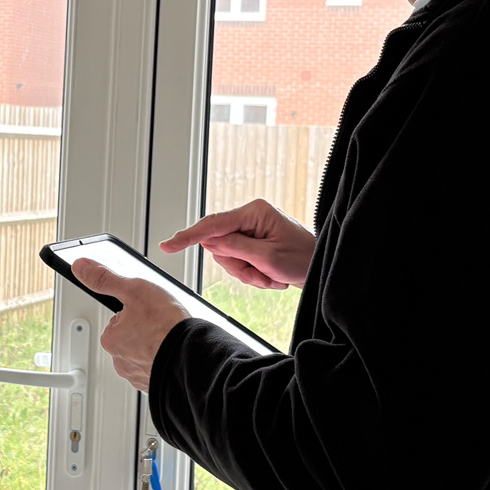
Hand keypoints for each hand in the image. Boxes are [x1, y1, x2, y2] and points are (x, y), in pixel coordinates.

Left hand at [73, 258, 189, 392]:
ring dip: (154, 345)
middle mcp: (120, 361)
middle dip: (144, 330)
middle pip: (130, 337)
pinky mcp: (154, 383)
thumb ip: (105, 279)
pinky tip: (172, 351)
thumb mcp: (133, 290)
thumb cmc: (165, 326)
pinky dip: (162, 360)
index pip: (118, 319)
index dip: (136, 311)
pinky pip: (155, 368)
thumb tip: (81, 267)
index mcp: (111, 339)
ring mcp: (137, 375)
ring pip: (143, 353)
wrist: (192, 355)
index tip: (148, 312)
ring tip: (168, 337)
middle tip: (160, 324)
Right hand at [159, 198, 315, 289]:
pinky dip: (253, 275)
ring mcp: (251, 230)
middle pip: (220, 245)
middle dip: (239, 267)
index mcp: (254, 212)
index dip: (188, 236)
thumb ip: (235, 248)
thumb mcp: (268, 257)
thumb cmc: (303, 259)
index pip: (212, 224)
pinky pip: (239, 262)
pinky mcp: (253, 242)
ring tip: (272, 278)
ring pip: (228, 257)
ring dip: (249, 274)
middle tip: (263, 277)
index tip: (168, 245)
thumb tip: (209, 241)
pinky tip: (272, 276)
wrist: (322, 268)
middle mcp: (250, 217)